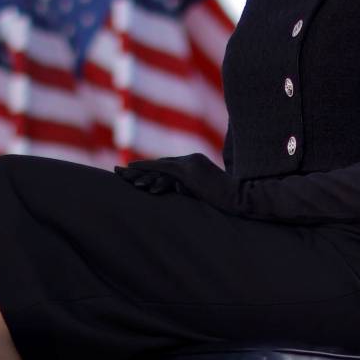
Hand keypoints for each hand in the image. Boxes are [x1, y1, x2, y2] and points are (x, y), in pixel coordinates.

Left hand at [115, 154, 239, 210]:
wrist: (242, 198)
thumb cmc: (228, 199)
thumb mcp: (205, 192)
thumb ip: (189, 188)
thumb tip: (175, 191)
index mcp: (194, 164)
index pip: (166, 166)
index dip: (148, 170)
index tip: (133, 174)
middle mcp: (190, 160)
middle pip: (158, 164)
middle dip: (137, 169)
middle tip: (117, 172)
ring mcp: (190, 164)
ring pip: (158, 168)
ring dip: (139, 173)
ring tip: (122, 176)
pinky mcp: (189, 172)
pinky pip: (165, 172)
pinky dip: (150, 174)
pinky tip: (139, 180)